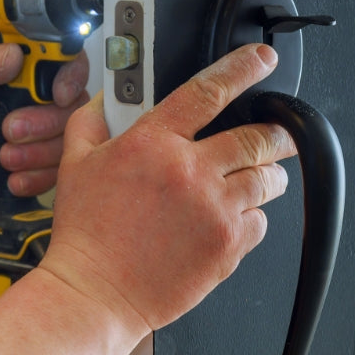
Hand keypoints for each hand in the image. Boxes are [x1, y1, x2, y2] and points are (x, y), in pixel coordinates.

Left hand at [0, 44, 88, 204]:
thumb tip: (12, 54)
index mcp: (23, 70)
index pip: (67, 63)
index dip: (71, 78)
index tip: (57, 95)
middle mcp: (39, 98)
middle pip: (73, 106)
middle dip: (44, 123)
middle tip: (9, 130)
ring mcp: (43, 131)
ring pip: (67, 140)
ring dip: (37, 153)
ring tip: (4, 156)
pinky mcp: (41, 161)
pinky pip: (56, 170)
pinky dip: (35, 176)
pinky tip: (11, 175)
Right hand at [41, 44, 295, 335]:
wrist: (93, 293)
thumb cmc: (85, 234)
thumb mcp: (75, 164)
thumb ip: (92, 121)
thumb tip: (107, 98)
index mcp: (153, 142)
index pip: (208, 91)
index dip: (242, 68)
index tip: (262, 60)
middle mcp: (189, 171)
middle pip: (256, 136)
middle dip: (276, 132)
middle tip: (279, 133)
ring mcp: (213, 209)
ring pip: (267, 178)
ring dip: (269, 173)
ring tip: (260, 177)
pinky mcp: (227, 245)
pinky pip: (262, 221)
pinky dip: (255, 216)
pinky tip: (235, 217)